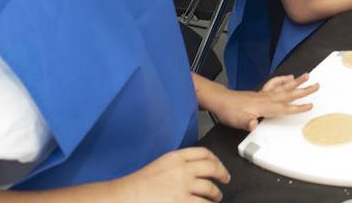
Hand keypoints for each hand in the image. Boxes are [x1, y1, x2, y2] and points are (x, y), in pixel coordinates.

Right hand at [113, 147, 230, 202]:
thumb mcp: (160, 166)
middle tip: (225, 180)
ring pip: (210, 189)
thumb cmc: (138, 185)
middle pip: (212, 167)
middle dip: (222, 174)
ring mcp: (184, 187)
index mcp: (176, 157)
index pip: (204, 152)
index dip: (216, 159)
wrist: (125, 197)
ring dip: (216, 194)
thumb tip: (194, 171)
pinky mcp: (183, 202)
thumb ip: (177, 165)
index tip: (219, 164)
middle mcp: (183, 169)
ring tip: (216, 198)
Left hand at [212, 74, 318, 131]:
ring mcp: (264, 94)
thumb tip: (254, 125)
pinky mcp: (260, 93)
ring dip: (296, 82)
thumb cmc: (230, 111)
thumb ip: (247, 123)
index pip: (285, 107)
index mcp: (265, 106)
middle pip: (289, 94)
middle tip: (316, 85)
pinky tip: (288, 77)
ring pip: (284, 87)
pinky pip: (275, 84)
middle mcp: (267, 98)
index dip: (298, 107)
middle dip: (304, 91)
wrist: (220, 101)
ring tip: (307, 75)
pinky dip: (283, 80)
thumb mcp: (237, 121)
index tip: (310, 105)